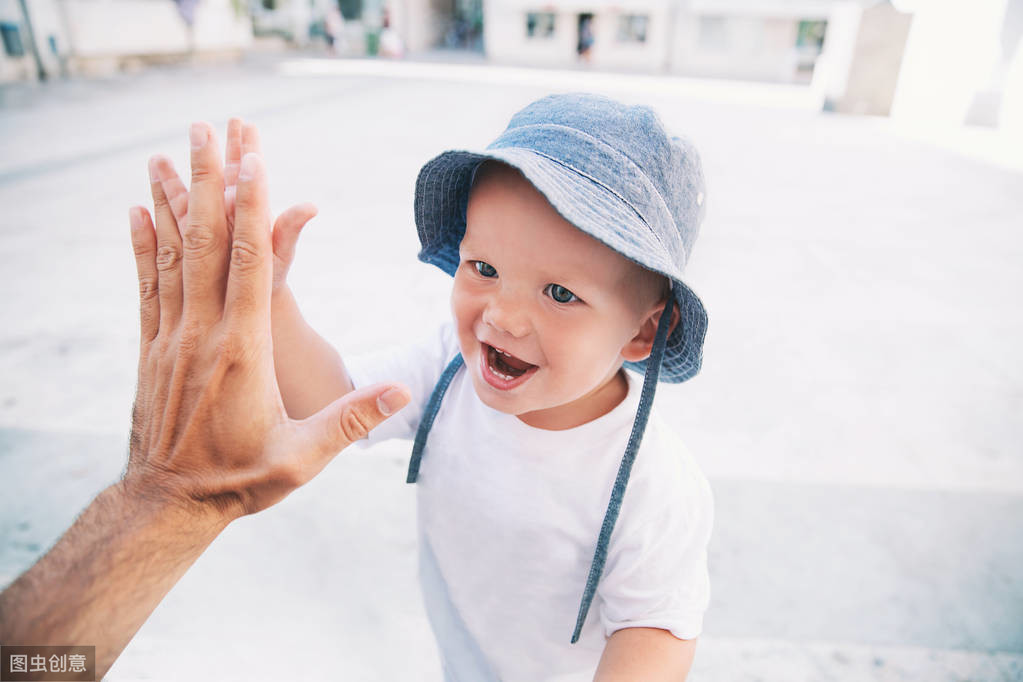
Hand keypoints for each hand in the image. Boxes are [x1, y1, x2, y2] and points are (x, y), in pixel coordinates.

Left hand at [128, 121, 409, 519]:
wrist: (168, 505)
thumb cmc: (240, 481)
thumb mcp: (304, 457)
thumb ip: (352, 420)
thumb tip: (403, 388)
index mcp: (241, 351)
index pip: (249, 263)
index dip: (252, 206)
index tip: (253, 157)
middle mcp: (201, 333)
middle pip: (208, 242)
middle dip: (211, 179)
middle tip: (209, 127)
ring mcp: (171, 337)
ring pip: (173, 254)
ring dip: (173, 198)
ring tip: (166, 150)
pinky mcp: (152, 348)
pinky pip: (149, 282)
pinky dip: (145, 242)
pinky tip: (140, 210)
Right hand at [151, 118, 315, 299]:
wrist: (251, 315)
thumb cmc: (269, 284)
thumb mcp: (278, 257)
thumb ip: (288, 231)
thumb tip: (311, 207)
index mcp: (249, 212)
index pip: (247, 174)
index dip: (245, 148)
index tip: (245, 123)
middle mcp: (226, 217)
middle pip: (218, 178)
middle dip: (211, 152)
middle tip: (199, 124)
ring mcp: (205, 231)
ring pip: (189, 198)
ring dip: (174, 177)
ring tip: (157, 157)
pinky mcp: (186, 249)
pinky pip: (171, 223)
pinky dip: (160, 205)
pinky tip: (144, 193)